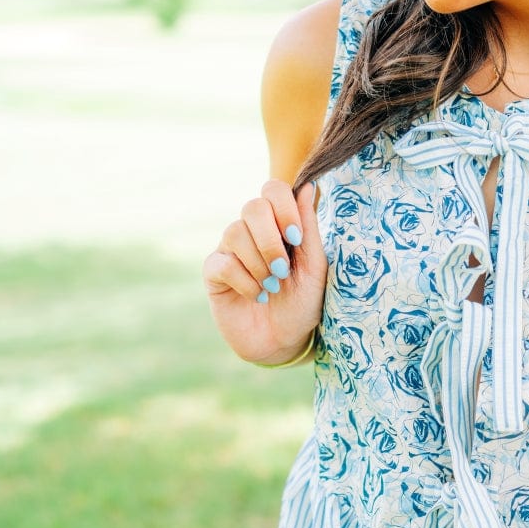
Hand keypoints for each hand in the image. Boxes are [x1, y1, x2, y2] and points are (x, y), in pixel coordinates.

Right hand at [202, 180, 327, 363]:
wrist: (284, 342)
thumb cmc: (303, 303)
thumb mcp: (315, 267)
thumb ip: (309, 228)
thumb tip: (307, 186)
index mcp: (279, 224)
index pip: (273, 190)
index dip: (284, 208)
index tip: (296, 238)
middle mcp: (252, 231)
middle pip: (252, 207)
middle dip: (271, 240)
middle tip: (283, 269)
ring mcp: (230, 250)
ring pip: (235, 232)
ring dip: (259, 264)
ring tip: (272, 287)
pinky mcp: (213, 273)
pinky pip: (223, 263)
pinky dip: (244, 281)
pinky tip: (255, 295)